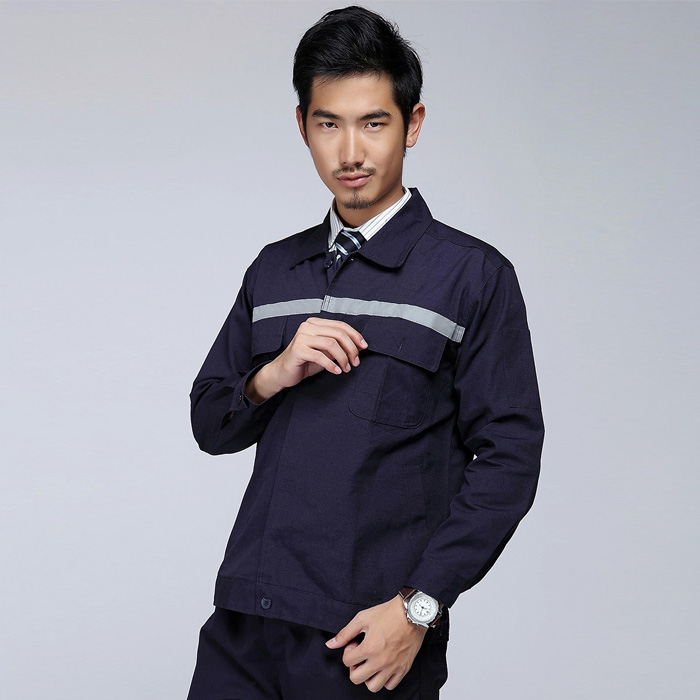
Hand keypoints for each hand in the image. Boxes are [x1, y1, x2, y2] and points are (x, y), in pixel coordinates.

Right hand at [245, 317, 366, 401]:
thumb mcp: (325, 351)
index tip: (364, 347)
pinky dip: (331, 365)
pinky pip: (320, 356)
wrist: (283, 372)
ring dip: (343, 358)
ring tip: (346, 368)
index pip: (340, 325)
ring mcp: (302, 337)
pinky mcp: (298, 349)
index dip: (355, 336)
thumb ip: (339, 346)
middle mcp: (308, 327)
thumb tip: (361, 345)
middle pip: (338, 334)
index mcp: (315, 323)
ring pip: (331, 344)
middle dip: (351, 349)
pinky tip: (336, 371)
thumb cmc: (305, 362)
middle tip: (355, 362)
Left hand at [326, 595, 426, 692]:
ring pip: (373, 686)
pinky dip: (384, 680)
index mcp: (369, 648)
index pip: (347, 661)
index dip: (348, 651)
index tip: (355, 643)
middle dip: (354, 667)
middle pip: (356, 678)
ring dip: (368, 677)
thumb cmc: (388, 613)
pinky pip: (390, 685)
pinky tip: (383, 667)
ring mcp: (393, 666)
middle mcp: (380, 661)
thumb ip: (345, 633)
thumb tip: (330, 645)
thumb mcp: (363, 618)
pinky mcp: (403, 668)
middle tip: (360, 656)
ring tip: (370, 664)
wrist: (412, 613)